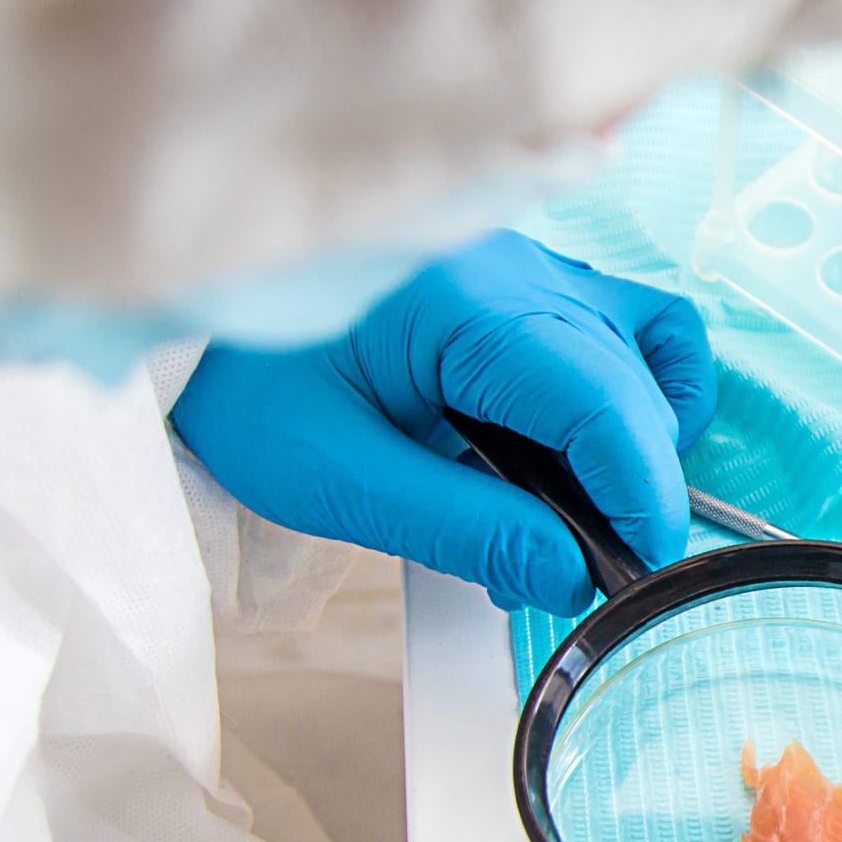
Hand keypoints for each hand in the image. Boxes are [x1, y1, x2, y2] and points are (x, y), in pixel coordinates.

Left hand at [169, 231, 715, 615]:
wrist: (200, 338)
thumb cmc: (251, 392)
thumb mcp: (342, 480)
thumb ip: (465, 528)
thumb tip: (567, 574)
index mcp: (461, 303)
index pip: (598, 397)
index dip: (638, 489)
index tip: (639, 566)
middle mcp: (511, 268)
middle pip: (628, 383)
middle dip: (630, 487)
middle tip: (584, 570)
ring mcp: (529, 267)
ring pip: (641, 355)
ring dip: (630, 443)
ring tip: (573, 515)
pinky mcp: (531, 286)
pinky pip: (631, 324)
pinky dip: (641, 386)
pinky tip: (598, 446)